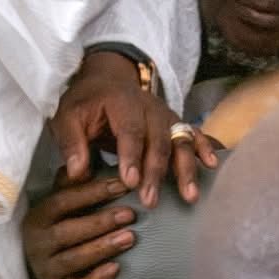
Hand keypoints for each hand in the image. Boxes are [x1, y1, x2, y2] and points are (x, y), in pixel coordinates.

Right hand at [22, 174, 135, 278]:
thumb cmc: (63, 235)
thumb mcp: (63, 209)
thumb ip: (73, 185)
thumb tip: (88, 150)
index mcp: (39, 216)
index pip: (63, 201)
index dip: (92, 192)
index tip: (123, 185)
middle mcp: (38, 241)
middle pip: (68, 230)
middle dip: (100, 221)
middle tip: (131, 214)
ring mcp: (47, 268)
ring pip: (73, 258)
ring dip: (102, 247)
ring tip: (131, 238)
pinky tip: (117, 270)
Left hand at [52, 50, 218, 206]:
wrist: (109, 78)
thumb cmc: (87, 102)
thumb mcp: (67, 116)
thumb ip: (72, 143)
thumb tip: (77, 173)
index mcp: (122, 102)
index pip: (130, 131)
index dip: (131, 156)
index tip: (130, 182)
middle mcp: (150, 107)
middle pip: (158, 141)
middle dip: (156, 172)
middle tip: (151, 200)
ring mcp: (168, 115)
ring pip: (181, 142)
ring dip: (186, 170)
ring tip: (189, 195)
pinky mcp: (177, 123)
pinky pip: (195, 135)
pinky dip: (205, 149)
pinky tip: (211, 166)